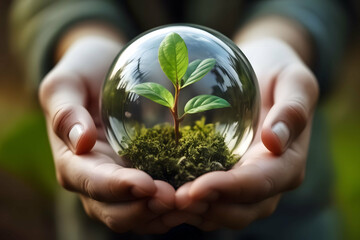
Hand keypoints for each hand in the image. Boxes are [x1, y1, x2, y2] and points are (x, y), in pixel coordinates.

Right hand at [39, 36, 176, 233]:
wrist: (102, 74)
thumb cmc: (83, 75)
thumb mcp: (66, 84)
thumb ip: (65, 111)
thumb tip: (81, 142)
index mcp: (73, 162)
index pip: (91, 183)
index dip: (118, 188)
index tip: (146, 184)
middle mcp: (95, 181)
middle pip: (115, 211)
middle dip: (145, 209)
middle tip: (177, 198)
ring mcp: (119, 184)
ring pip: (138, 215)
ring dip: (164, 215)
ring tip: (193, 203)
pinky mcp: (140, 178)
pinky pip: (155, 204)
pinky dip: (173, 208)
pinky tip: (197, 198)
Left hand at [174, 38, 318, 230]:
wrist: (265, 75)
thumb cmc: (280, 74)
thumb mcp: (294, 81)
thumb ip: (292, 109)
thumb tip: (274, 141)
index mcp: (288, 162)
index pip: (260, 184)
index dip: (228, 190)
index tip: (196, 189)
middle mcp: (268, 181)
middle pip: (240, 210)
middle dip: (206, 208)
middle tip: (171, 200)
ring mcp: (246, 182)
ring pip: (222, 212)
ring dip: (193, 213)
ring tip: (162, 203)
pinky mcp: (227, 176)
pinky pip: (209, 201)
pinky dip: (188, 204)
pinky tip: (163, 196)